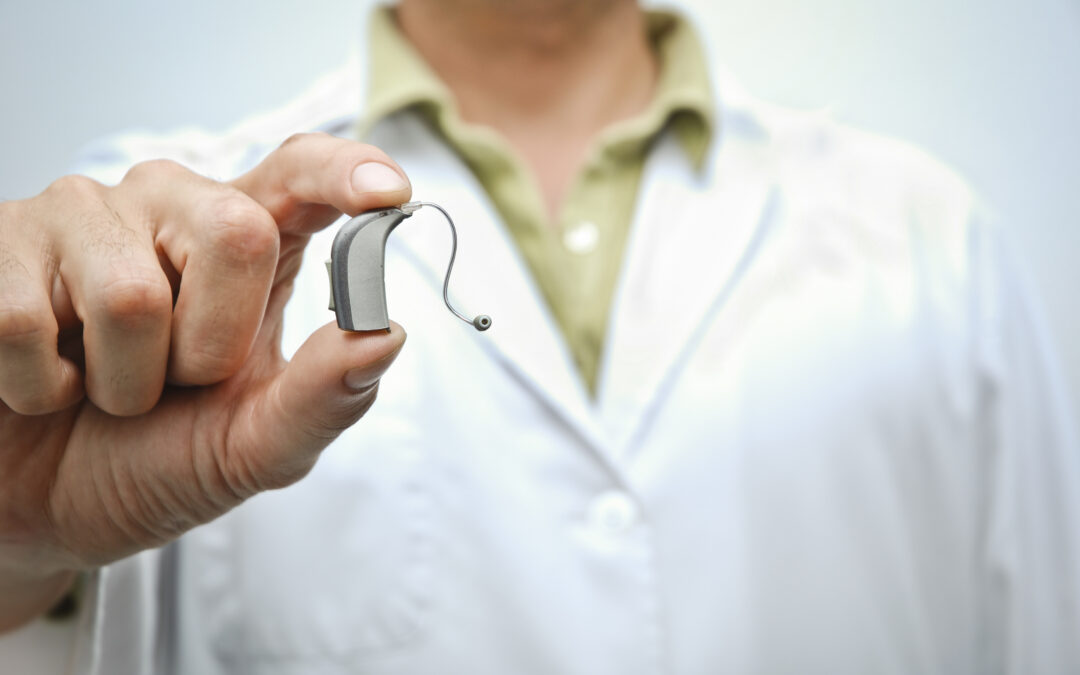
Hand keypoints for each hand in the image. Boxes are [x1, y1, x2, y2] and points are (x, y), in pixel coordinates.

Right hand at [0, 133, 410, 631]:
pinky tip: (44, 383)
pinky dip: (42, 387)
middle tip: (176, 382)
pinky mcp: (0, 242)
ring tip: (101, 387)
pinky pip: (29, 321)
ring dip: (122, 382)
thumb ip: (324, 399)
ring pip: (131, 295)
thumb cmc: (155, 460)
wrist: (42, 508)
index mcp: (247, 243)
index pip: (301, 175)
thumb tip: (385, 336)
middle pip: (238, 233)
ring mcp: (82, 216)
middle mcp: (171, 208)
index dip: (344, 174)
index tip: (387, 192)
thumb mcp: (254, 447)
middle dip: (212, 347)